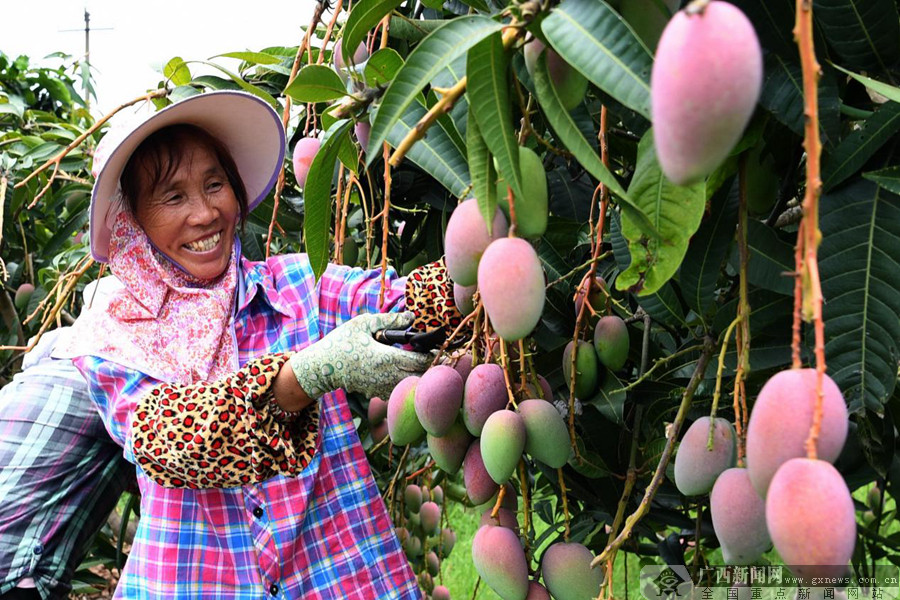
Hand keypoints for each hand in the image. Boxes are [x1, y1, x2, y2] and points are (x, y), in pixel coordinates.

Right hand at [289, 312, 432, 399]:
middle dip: (430, 366)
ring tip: (420, 363)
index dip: (433, 355)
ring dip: (419, 376)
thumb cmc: (341, 342)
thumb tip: (411, 317)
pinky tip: (403, 372)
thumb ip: (389, 320)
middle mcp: (388, 376)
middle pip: (422, 376)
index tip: (437, 347)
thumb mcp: (363, 324)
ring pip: (412, 386)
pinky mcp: (377, 393)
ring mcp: (383, 388)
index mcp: (387, 358)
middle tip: (434, 355)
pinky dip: (406, 384)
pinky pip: (399, 391)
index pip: (422, 361)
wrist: (322, 367)